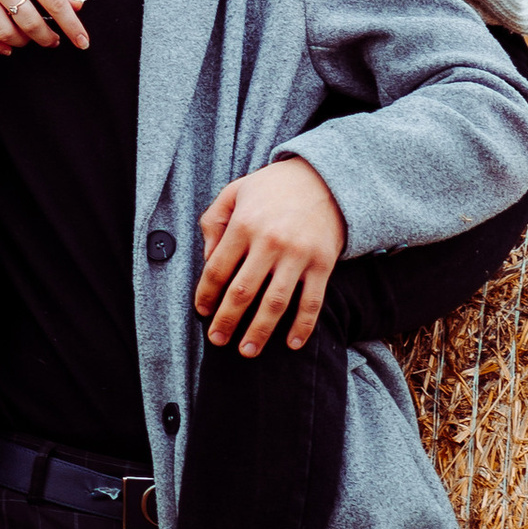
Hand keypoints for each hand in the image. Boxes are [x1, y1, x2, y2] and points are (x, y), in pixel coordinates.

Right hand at [0, 0, 87, 56]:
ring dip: (23, 42)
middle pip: (31, 24)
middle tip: (53, 39)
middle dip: (47, 38)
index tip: (83, 43)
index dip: (72, 27)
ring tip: (28, 38)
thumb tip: (77, 7)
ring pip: (6, 34)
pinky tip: (6, 47)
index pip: (56, 4)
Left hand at [195, 155, 348, 354]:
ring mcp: (298, 255)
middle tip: (218, 340)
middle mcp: (270, 242)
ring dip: (260, 332)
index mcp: (244, 224)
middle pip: (242, 292)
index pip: (217, 269)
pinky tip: (292, 344)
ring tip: (248, 351)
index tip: (202, 311)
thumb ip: (214, 221)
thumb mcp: (235, 192)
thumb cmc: (274, 188)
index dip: (206, 295)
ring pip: (275, 303)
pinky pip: (312, 302)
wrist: (325, 178)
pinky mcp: (322, 264)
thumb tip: (208, 258)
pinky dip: (303, 326)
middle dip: (227, 321)